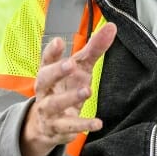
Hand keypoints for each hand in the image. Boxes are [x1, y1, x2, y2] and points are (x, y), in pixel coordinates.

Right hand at [20, 23, 117, 155]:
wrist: (46, 125)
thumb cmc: (64, 89)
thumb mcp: (79, 69)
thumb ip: (93, 49)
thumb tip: (112, 27)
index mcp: (48, 73)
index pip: (46, 60)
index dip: (51, 51)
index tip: (58, 41)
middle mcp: (45, 90)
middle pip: (45, 79)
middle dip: (57, 71)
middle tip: (71, 64)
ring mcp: (49, 110)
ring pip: (55, 103)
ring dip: (70, 97)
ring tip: (87, 90)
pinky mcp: (58, 128)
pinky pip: (69, 127)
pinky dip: (83, 125)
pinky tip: (97, 123)